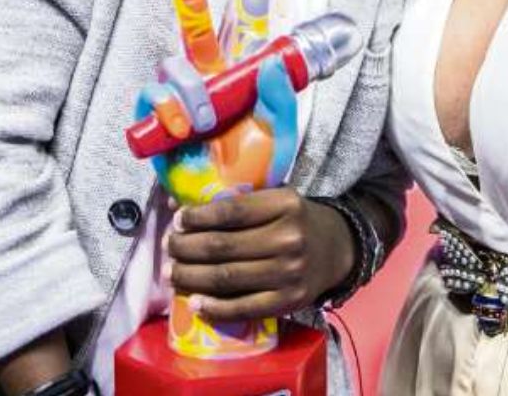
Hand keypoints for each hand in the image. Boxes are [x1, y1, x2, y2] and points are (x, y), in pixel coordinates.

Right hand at [137, 54, 298, 205]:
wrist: (239, 206)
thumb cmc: (258, 169)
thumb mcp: (279, 133)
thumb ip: (280, 99)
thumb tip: (273, 64)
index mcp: (225, 85)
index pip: (207, 42)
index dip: (193, 5)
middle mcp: (197, 94)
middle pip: (180, 60)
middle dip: (187, 69)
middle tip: (208, 104)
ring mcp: (175, 112)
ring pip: (162, 81)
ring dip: (179, 96)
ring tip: (199, 123)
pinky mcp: (157, 134)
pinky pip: (147, 111)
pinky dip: (161, 114)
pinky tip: (180, 130)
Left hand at [167, 188, 355, 321]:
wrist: (338, 249)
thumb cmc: (296, 220)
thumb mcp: (275, 199)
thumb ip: (236, 203)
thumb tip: (179, 209)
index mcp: (285, 205)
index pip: (230, 211)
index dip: (197, 217)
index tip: (177, 219)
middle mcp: (288, 238)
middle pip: (222, 246)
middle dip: (186, 248)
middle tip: (170, 246)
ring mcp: (289, 273)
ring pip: (226, 278)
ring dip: (191, 277)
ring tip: (173, 273)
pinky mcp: (289, 302)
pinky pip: (244, 308)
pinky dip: (215, 308)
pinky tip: (195, 302)